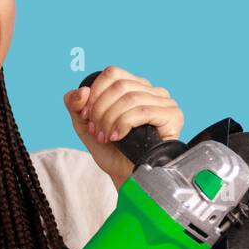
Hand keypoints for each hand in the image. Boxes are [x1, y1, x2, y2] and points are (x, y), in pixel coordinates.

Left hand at [63, 66, 184, 187]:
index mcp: (133, 86)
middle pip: (119, 86)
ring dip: (110, 120)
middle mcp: (151, 90)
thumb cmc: (110, 150)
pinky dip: (124, 124)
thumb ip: (75, 105)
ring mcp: (164, 102)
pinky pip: (144, 111)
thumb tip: (81, 90)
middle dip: (100, 110)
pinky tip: (118, 137)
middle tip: (96, 131)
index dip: (95, 93)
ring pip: (130, 99)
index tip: (86, 116)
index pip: (112, 73)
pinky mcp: (173, 115)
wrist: (125, 175)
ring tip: (105, 137)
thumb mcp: (85, 125)